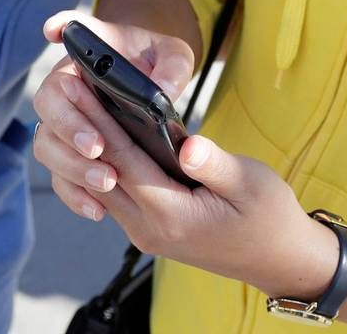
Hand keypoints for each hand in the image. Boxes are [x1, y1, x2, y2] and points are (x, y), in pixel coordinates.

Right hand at [32, 11, 195, 220]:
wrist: (156, 93)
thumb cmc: (162, 66)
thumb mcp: (176, 58)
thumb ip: (172, 68)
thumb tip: (163, 92)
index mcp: (90, 53)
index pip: (70, 31)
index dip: (60, 26)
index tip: (54, 30)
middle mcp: (68, 85)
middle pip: (48, 103)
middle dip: (70, 127)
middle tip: (99, 147)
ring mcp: (64, 122)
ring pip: (47, 144)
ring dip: (72, 165)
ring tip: (106, 180)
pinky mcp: (70, 155)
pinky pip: (59, 177)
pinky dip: (74, 194)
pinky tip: (97, 208)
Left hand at [33, 26, 338, 298]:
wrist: (278, 259)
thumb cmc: (269, 216)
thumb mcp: (250, 183)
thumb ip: (214, 163)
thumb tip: (186, 143)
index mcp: (171, 215)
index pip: (123, 161)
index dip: (99, 122)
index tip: (82, 87)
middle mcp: (148, 228)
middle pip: (103, 172)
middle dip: (84, 128)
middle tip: (67, 87)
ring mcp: (146, 233)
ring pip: (104, 187)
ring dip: (90, 147)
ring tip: (77, 106)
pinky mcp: (151, 230)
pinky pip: (117, 196)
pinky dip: (106, 165)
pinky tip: (102, 138)